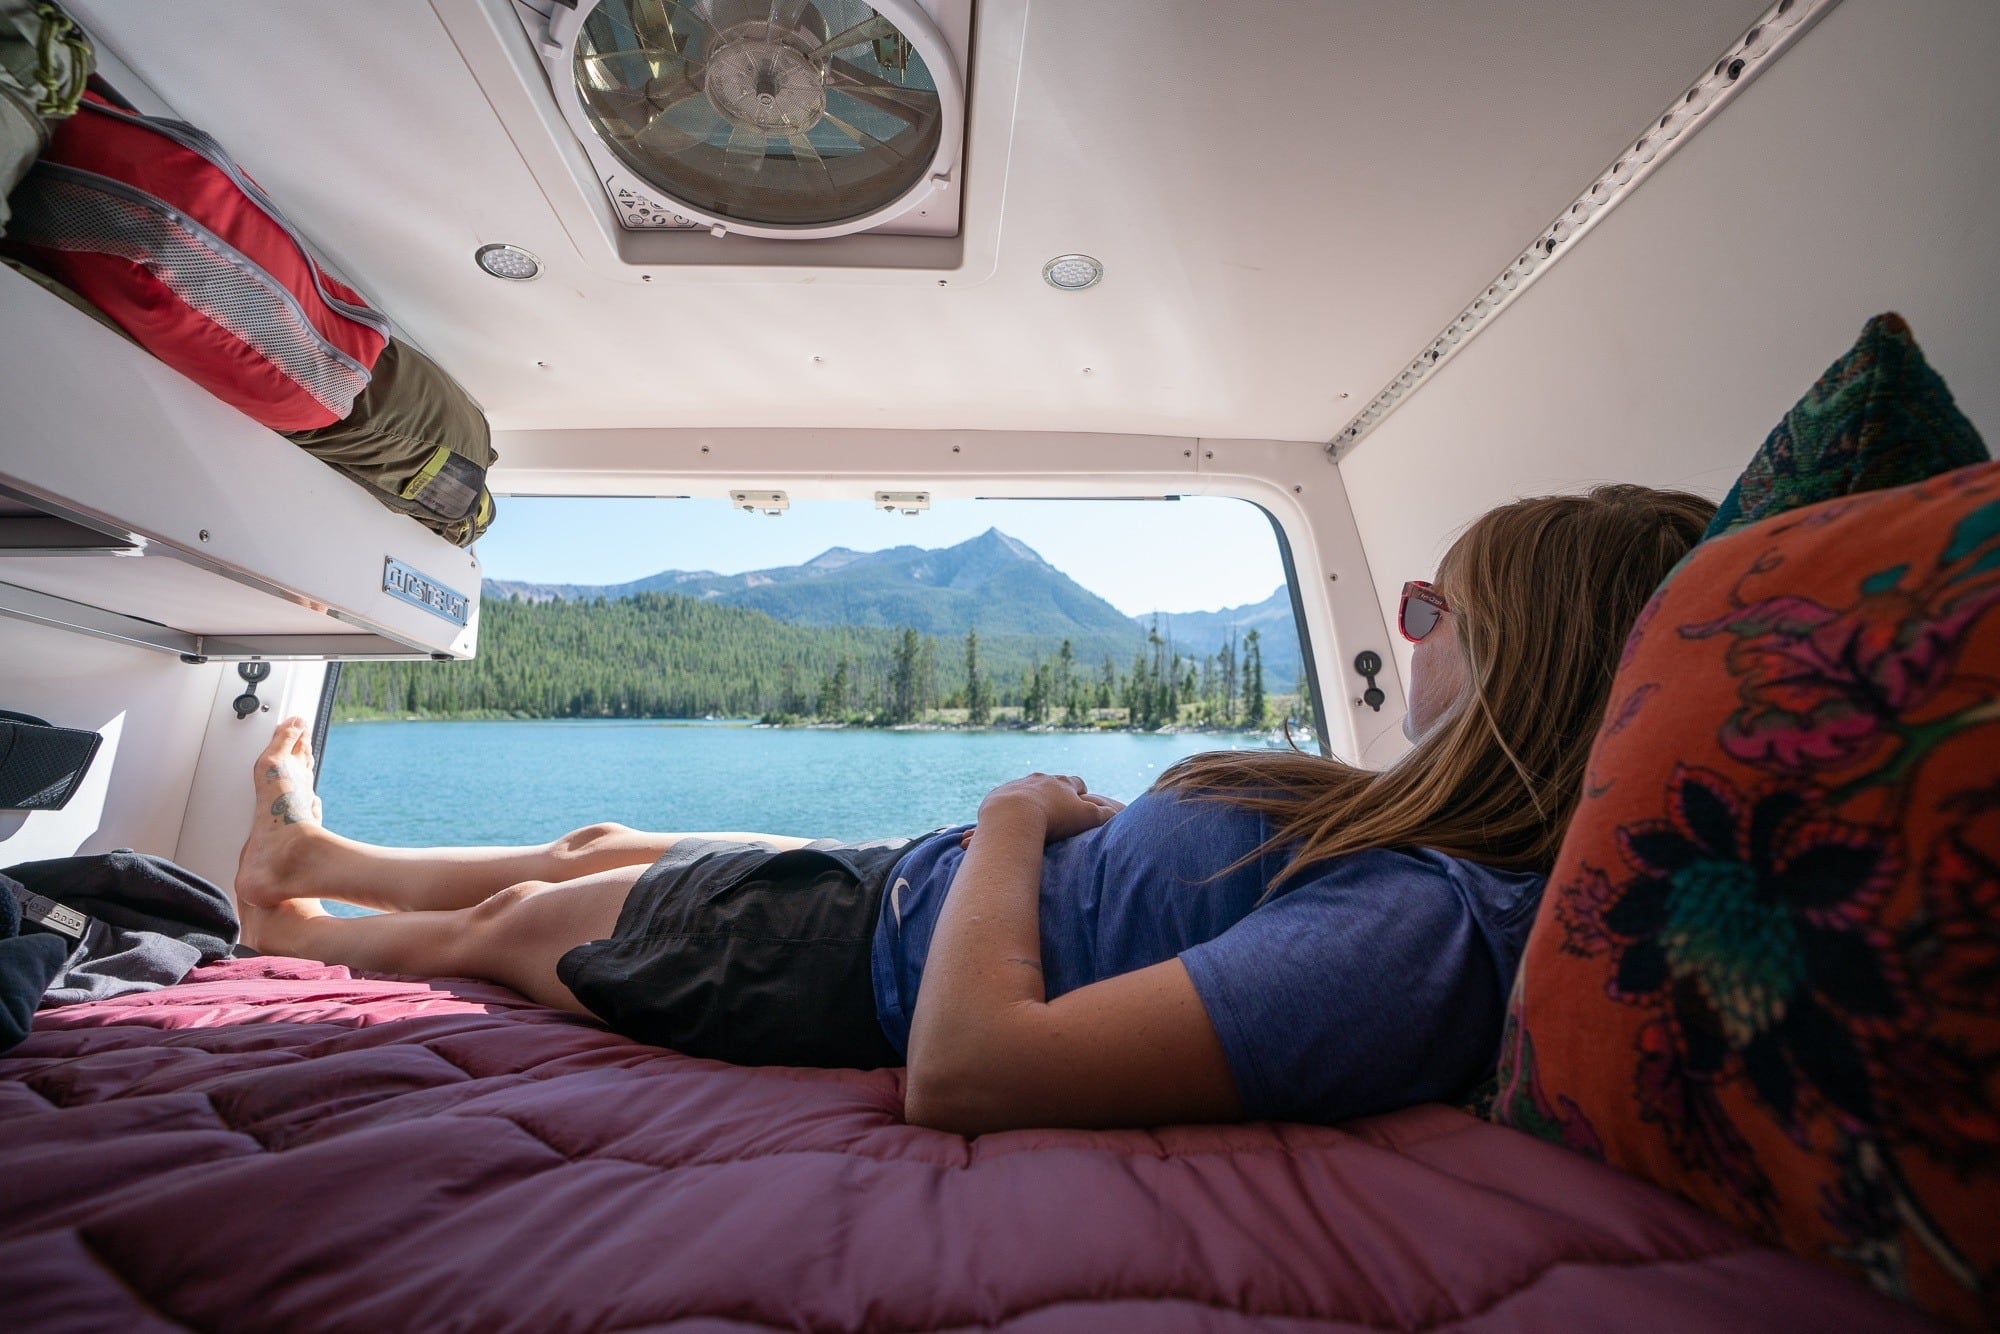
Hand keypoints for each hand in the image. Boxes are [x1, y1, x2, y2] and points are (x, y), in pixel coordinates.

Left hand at [962, 773, 1124, 848]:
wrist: (1015, 815)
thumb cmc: (1054, 818)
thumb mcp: (1085, 817)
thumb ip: (1103, 815)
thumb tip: (1118, 812)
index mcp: (1063, 784)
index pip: (1076, 783)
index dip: (1080, 792)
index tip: (1080, 799)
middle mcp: (1041, 779)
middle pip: (1051, 782)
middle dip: (1054, 792)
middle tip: (1055, 807)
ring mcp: (1018, 785)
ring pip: (1027, 788)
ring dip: (1030, 798)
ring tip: (1030, 814)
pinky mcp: (999, 794)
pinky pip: (1006, 798)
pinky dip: (1009, 806)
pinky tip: (1009, 819)